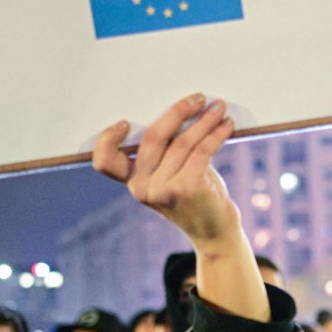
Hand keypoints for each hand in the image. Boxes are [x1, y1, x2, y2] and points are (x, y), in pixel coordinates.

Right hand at [94, 94, 269, 321]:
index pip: (105, 162)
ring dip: (205, 120)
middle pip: (153, 138)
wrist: (216, 233)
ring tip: (219, 108)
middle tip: (198, 98)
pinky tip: (227, 125)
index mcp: (132, 182)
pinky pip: (202, 150)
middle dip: (177, 112)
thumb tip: (182, 109)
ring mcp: (163, 189)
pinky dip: (217, 133)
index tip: (124, 122)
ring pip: (183, 141)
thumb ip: (166, 152)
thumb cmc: (195, 196)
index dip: (107, 140)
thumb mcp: (171, 175)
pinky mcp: (187, 187)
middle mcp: (142, 187)